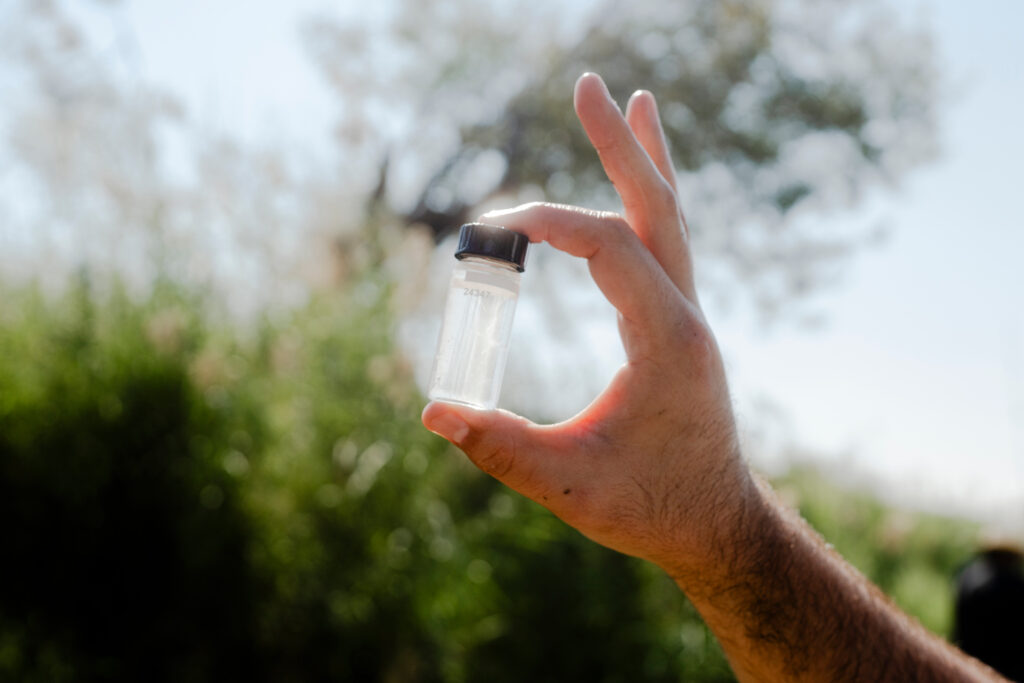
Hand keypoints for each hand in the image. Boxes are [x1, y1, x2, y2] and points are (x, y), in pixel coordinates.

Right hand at [422, 73, 754, 579]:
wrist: (717, 522)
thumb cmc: (652, 507)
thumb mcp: (572, 487)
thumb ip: (503, 451)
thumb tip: (434, 412)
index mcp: (666, 341)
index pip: (608, 248)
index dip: (548, 223)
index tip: (489, 229)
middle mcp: (685, 314)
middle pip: (654, 207)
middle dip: (619, 143)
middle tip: (589, 83)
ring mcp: (687, 313)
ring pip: (668, 216)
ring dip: (643, 157)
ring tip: (630, 99)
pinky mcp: (677, 321)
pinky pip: (665, 242)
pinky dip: (649, 197)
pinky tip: (640, 174)